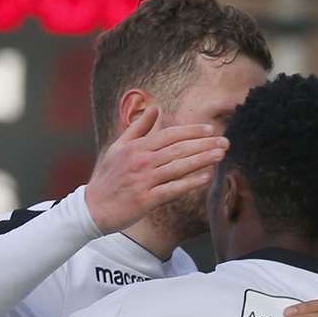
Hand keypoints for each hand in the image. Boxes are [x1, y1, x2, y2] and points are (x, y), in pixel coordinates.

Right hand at [83, 106, 227, 233]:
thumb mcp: (118, 147)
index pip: (169, 134)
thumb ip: (138, 127)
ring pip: (178, 166)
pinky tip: (206, 177)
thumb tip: (154, 108)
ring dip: (202, 159)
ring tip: (220, 155)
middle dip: (204, 144)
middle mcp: (141, 161)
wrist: (93, 208)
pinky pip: (173, 189)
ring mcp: (144, 180)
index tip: (210, 130)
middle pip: (178, 149)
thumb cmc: (107, 178)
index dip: (191, 131)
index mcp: (136, 147)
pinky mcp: (145, 199)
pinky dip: (190, 182)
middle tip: (224, 142)